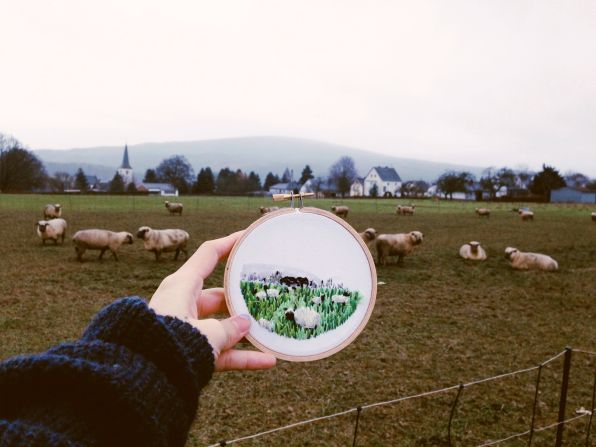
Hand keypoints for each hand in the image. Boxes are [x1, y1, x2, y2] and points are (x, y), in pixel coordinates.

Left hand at [149, 231, 276, 371]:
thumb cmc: (171, 344)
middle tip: (266, 295)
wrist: (140, 379)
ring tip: (269, 332)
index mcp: (182, 286)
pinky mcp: (188, 352)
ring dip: (244, 332)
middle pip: (219, 294)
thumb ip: (229, 328)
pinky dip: (241, 357)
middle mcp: (182, 303)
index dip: (229, 243)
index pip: (208, 255)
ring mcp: (186, 329)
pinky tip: (266, 361)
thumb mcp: (205, 333)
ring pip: (221, 325)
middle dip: (241, 299)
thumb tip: (245, 324)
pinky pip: (220, 351)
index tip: (248, 237)